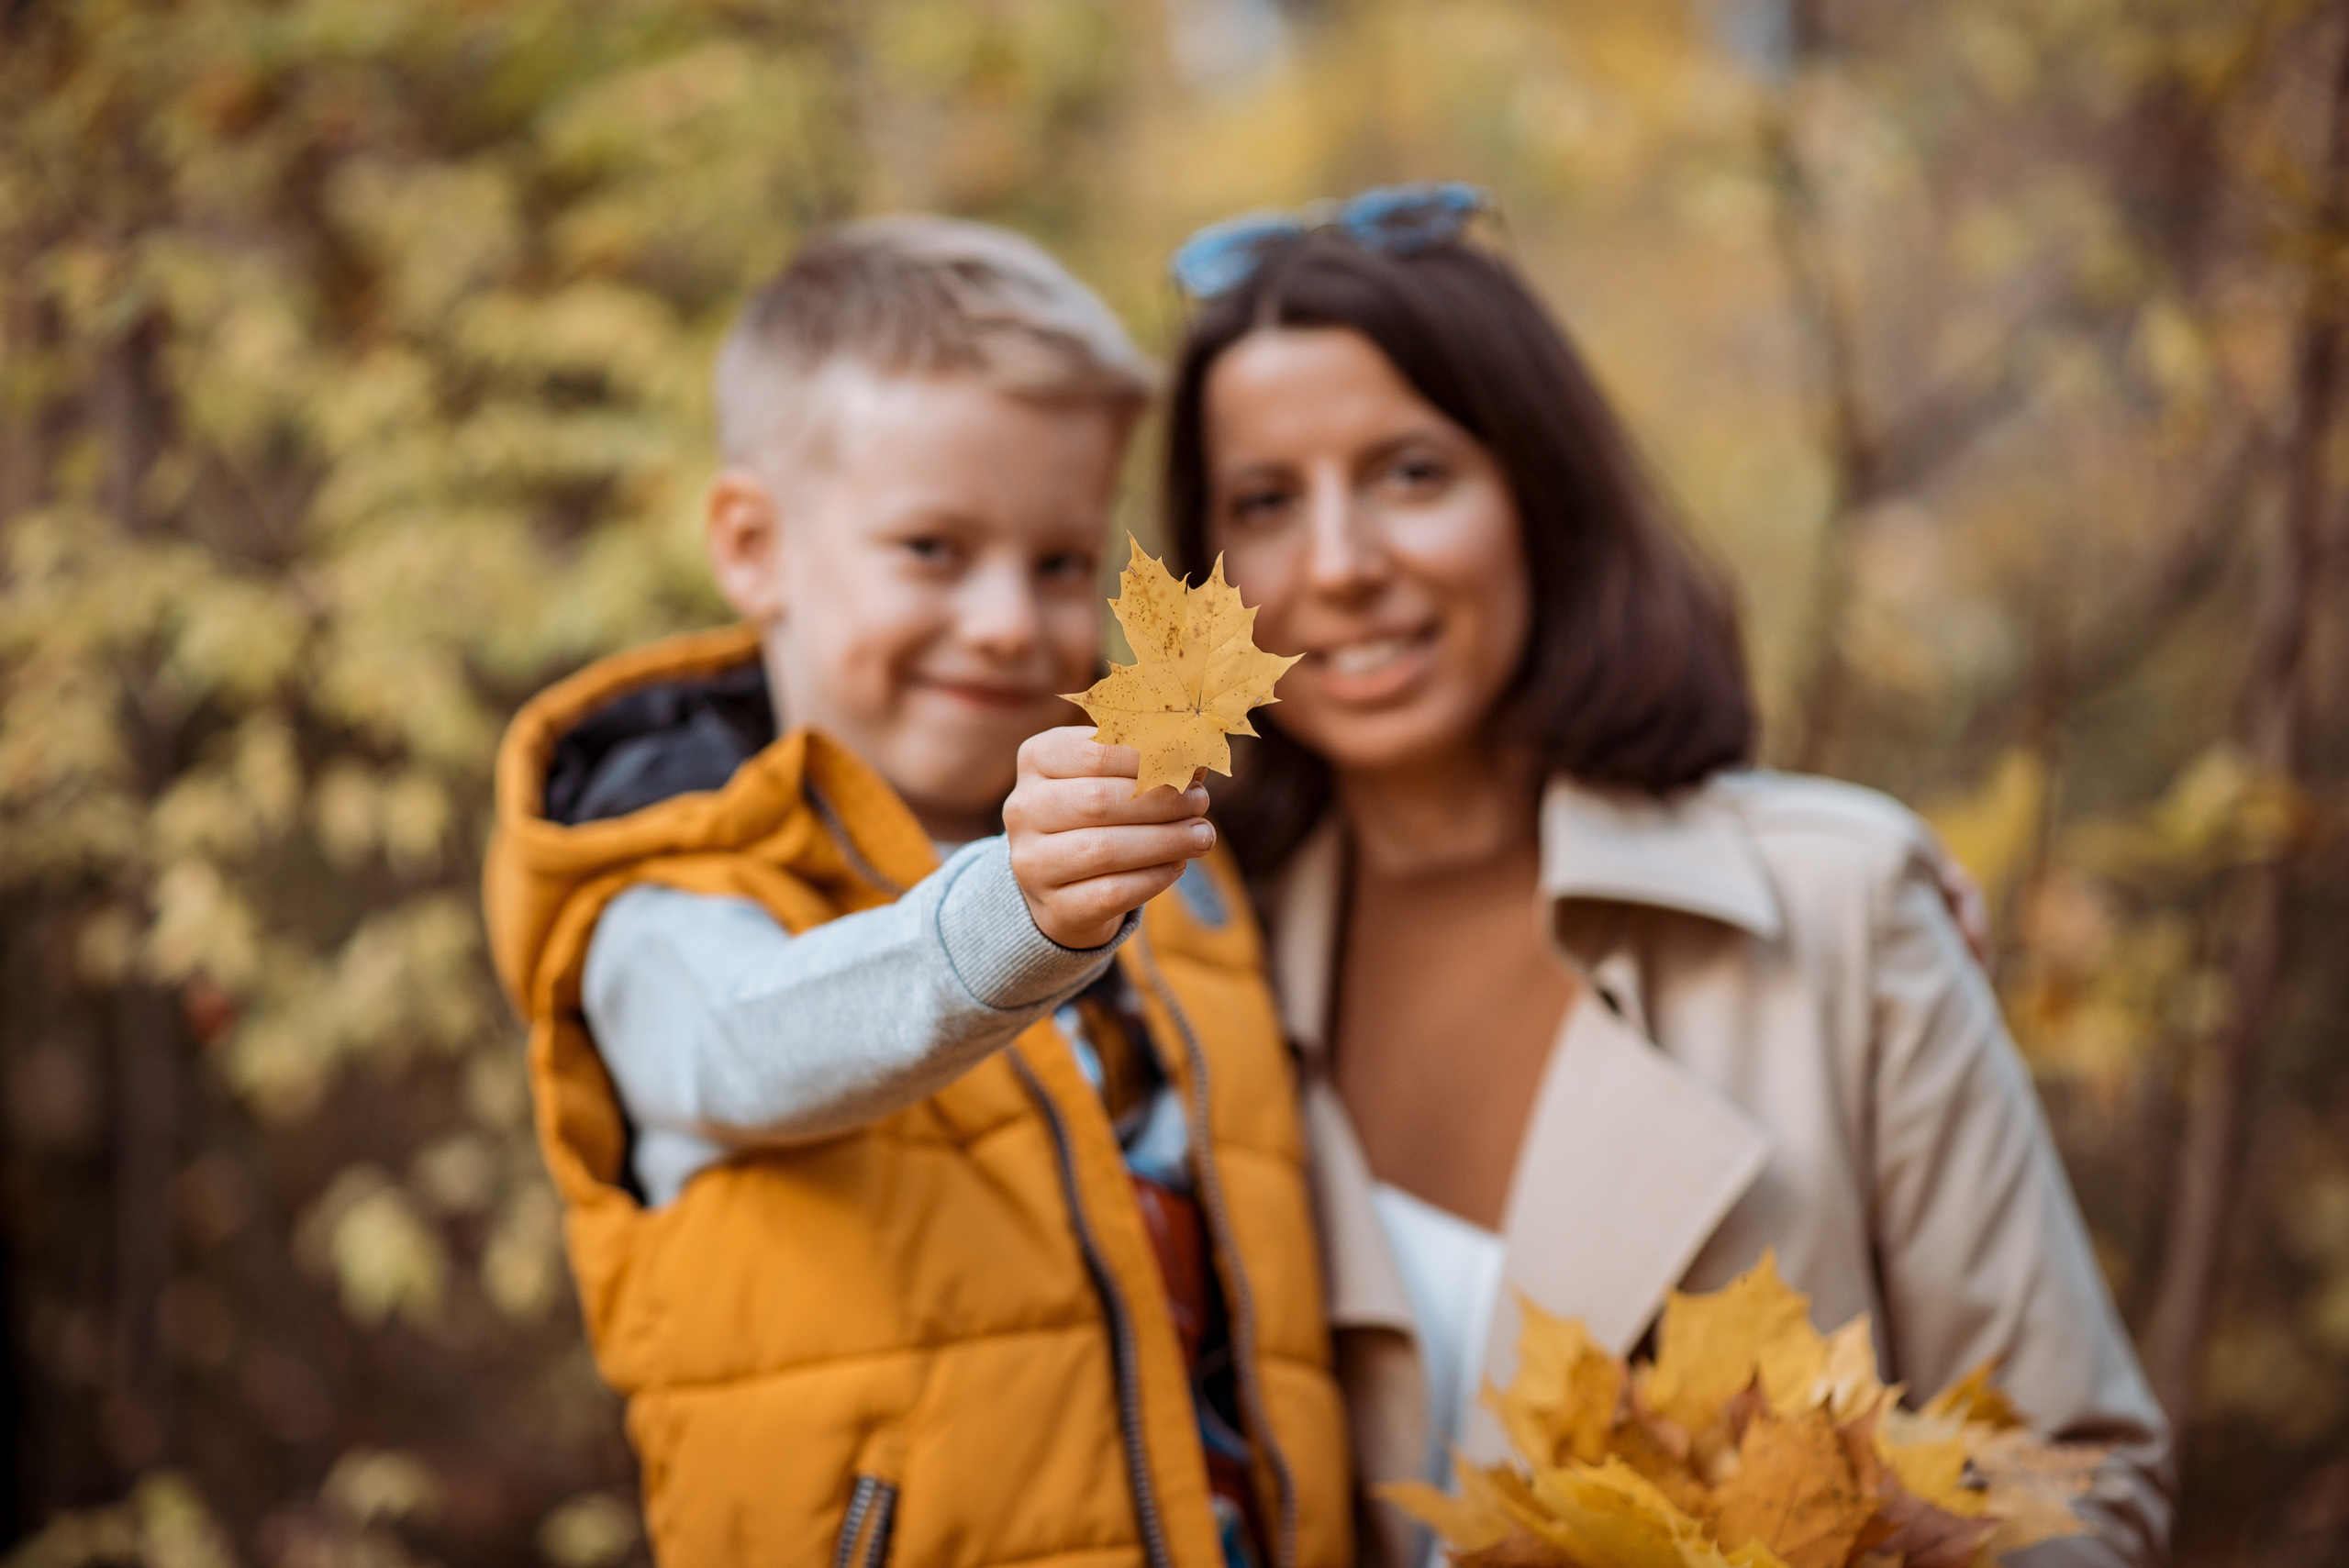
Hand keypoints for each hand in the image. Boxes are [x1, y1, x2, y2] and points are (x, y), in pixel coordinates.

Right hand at [1004, 727, 1214, 949]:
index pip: (1095, 752)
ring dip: (1165, 841)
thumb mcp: (1110, 776)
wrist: (1062, 883)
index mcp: (1037, 760)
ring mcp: (1032, 863)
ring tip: (1202, 835)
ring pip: (1104, 850)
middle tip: (1200, 802)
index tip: (1190, 766)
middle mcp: (1023, 809)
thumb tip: (1198, 764)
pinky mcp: (1054, 907)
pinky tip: (1178, 864)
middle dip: (1162, 801)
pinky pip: (1111, 893)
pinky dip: (1154, 878)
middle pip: (1098, 801)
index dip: (1148, 759)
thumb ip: (1147, 764)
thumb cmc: (1096, 816)